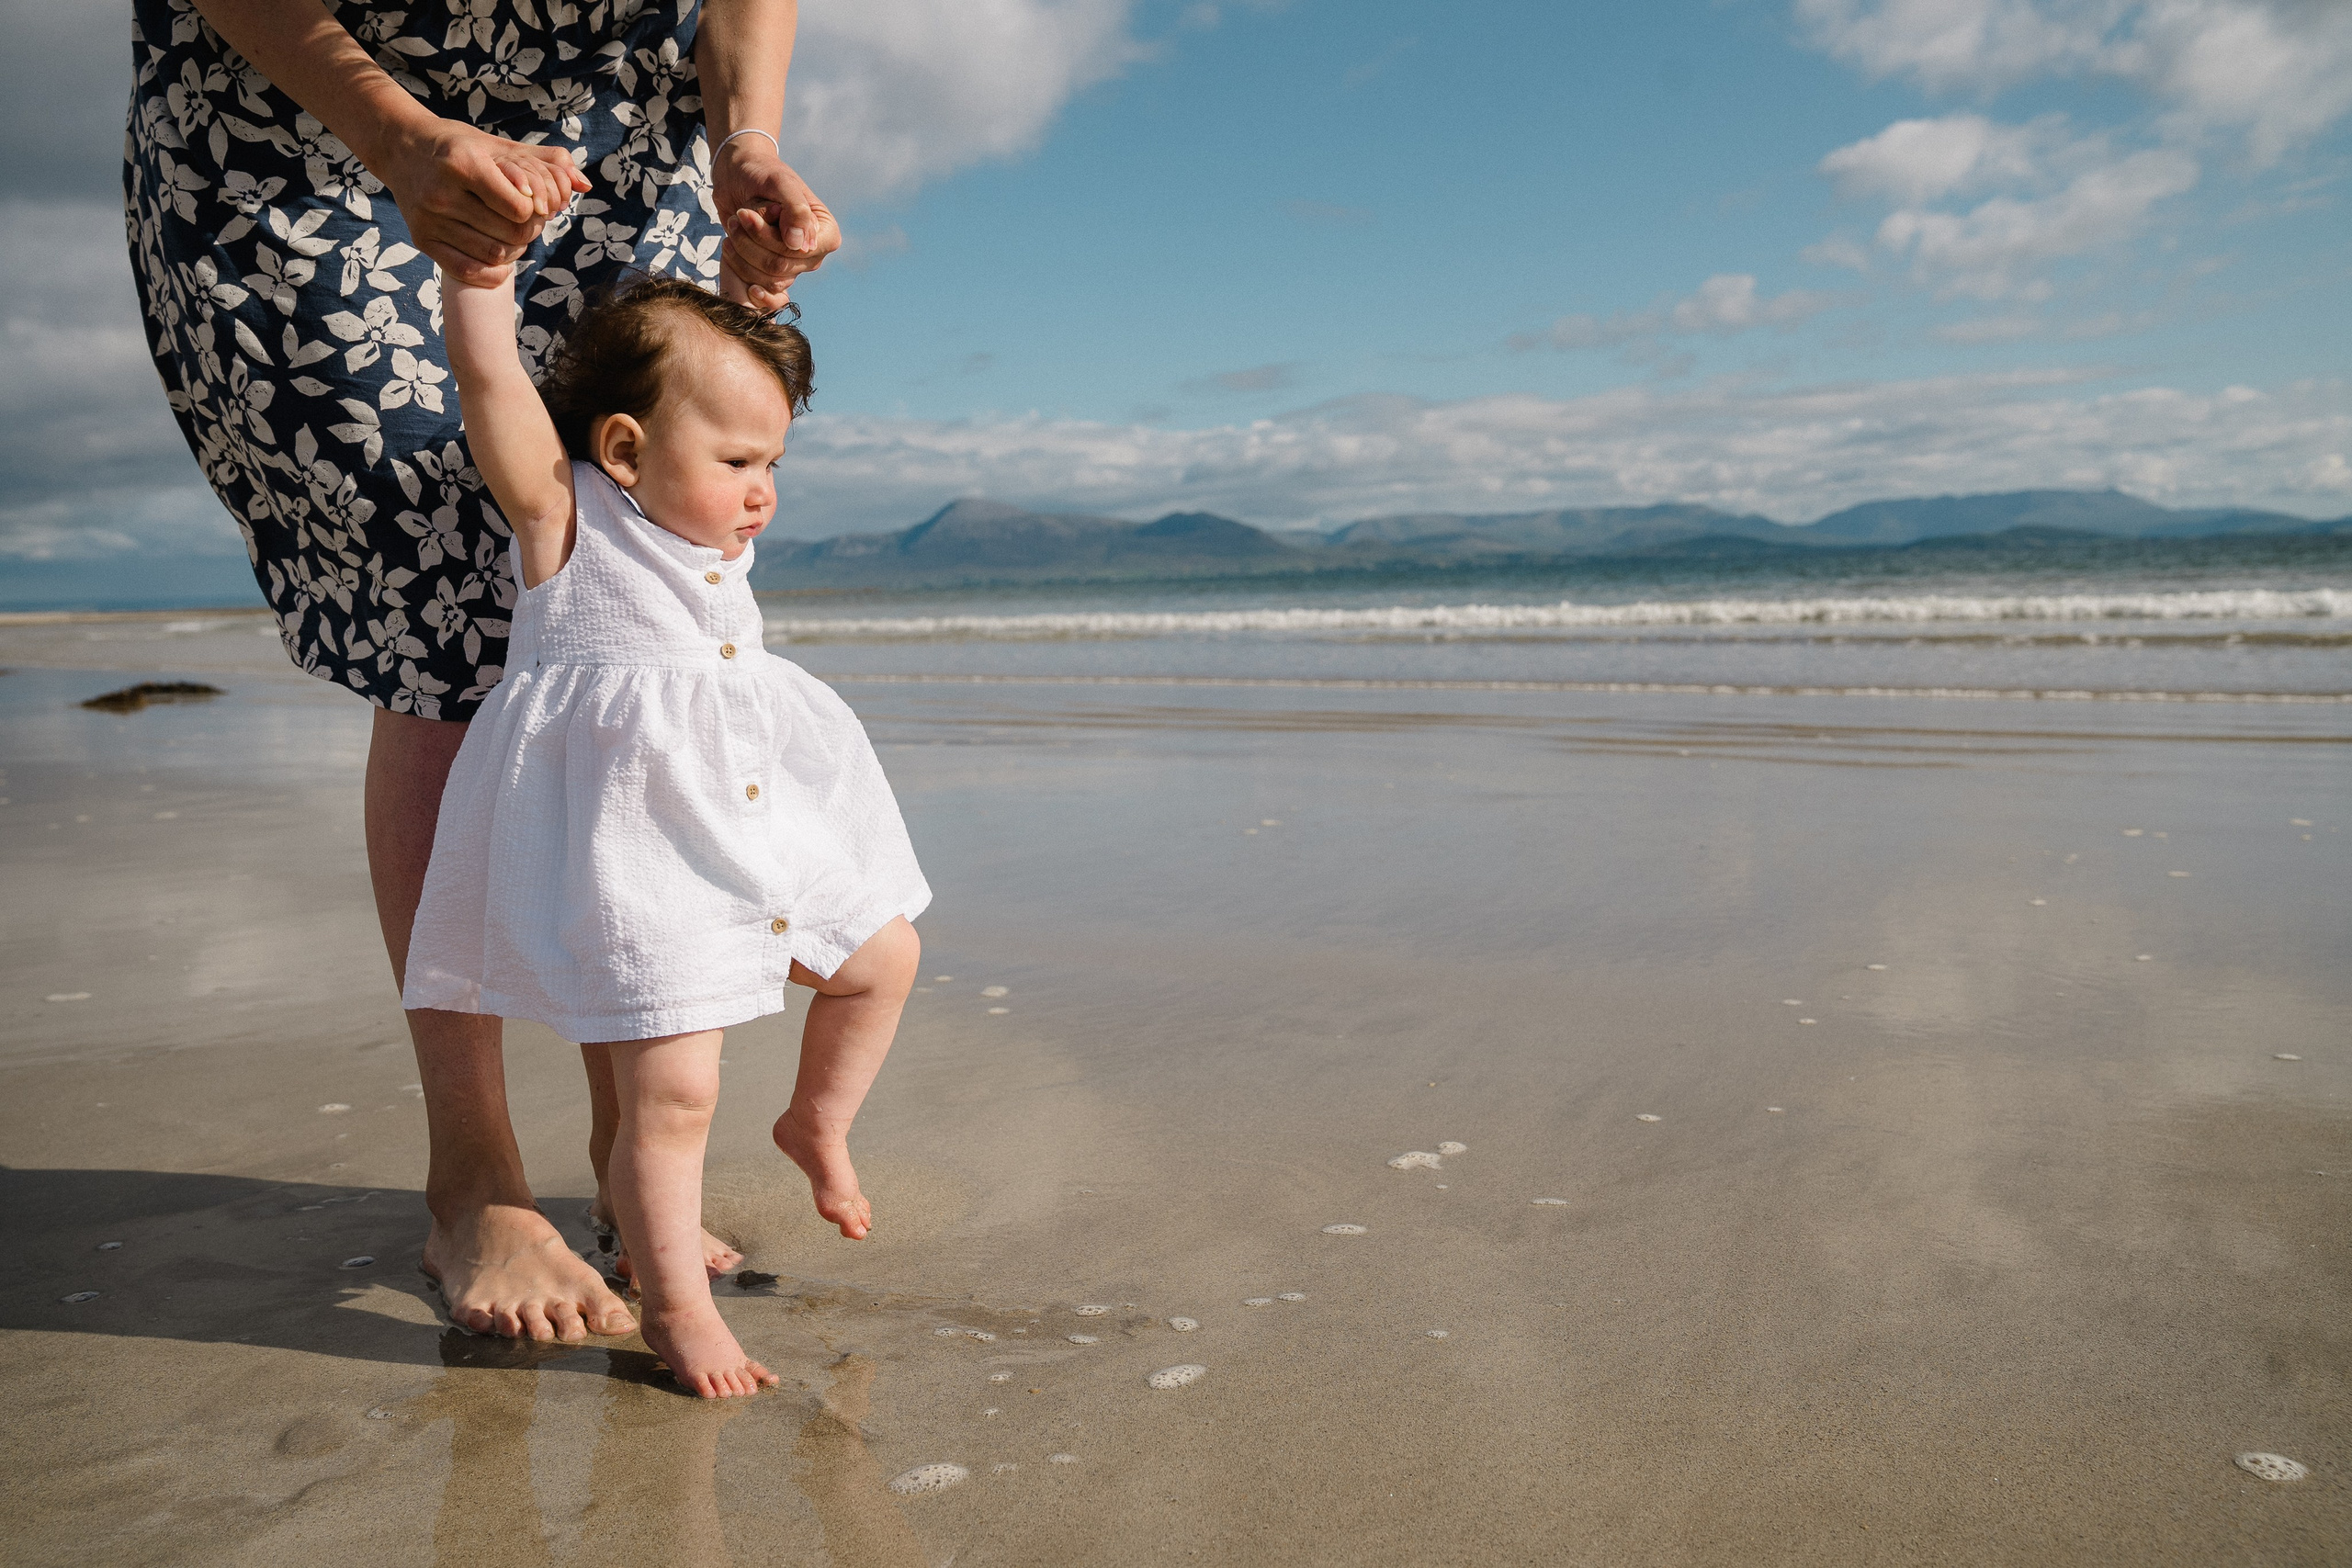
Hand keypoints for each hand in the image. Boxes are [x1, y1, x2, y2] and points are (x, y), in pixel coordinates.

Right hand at [376, 114, 590, 286]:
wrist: (402, 147)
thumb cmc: (460, 146)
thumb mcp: (499, 146)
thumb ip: (545, 163)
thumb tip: (586, 184)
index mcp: (464, 162)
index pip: (521, 207)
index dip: (537, 209)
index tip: (532, 202)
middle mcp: (442, 192)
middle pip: (512, 234)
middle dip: (529, 230)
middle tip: (526, 220)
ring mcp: (429, 218)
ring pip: (494, 254)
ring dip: (514, 251)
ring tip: (511, 235)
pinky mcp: (421, 239)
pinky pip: (468, 271)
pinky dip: (493, 272)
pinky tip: (499, 259)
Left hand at [712, 135, 839, 310]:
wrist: (738, 175)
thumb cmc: (762, 173)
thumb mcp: (780, 182)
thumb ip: (795, 210)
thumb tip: (799, 246)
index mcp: (825, 234)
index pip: (797, 252)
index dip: (767, 237)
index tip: (746, 213)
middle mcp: (812, 255)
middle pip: (779, 267)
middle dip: (750, 241)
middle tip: (737, 215)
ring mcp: (793, 266)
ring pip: (765, 278)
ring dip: (741, 250)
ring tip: (732, 223)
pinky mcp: (771, 272)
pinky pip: (755, 284)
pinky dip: (736, 264)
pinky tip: (729, 244)